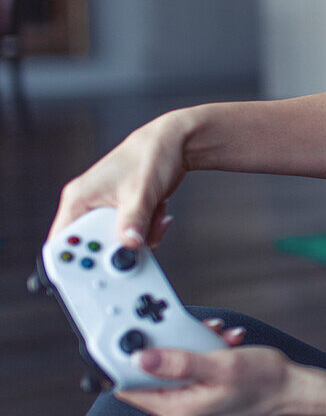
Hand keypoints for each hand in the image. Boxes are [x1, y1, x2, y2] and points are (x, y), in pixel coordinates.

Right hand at [50, 111, 192, 248]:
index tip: (94, 271)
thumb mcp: (141, 192)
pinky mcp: (124, 216)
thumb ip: (133, 220)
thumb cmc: (150, 156)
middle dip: (120, 248)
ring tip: (154, 217)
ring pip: (117, 245)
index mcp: (79, 200)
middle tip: (140, 238)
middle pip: (93, 248)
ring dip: (140, 238)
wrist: (173, 145)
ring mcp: (106, 212)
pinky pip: (131, 237)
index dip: (71, 261)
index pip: (61, 241)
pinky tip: (157, 214)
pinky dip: (148, 232)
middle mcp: (87, 207)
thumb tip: (128, 244)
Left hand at [116, 323, 292, 415]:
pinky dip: (206, 356)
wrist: (294, 391)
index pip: (132, 388)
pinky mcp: (206, 401)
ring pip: (177, 371)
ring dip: (194, 348)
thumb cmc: (265, 381)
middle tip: (195, 331)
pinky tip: (225, 346)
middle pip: (155, 376)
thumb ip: (178, 362)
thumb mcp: (220, 365)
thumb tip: (140, 359)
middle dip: (173, 347)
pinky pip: (193, 374)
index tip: (141, 336)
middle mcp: (183, 414)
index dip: (131, 360)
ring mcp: (194, 409)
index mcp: (180, 409)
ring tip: (218, 338)